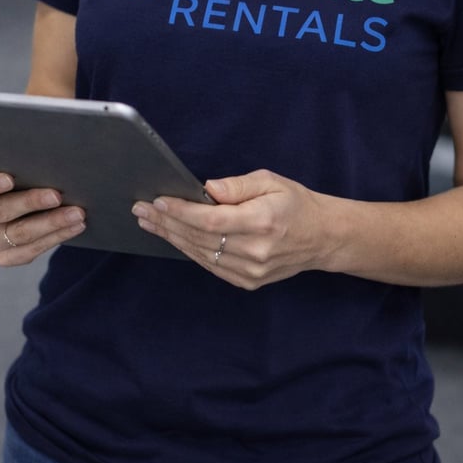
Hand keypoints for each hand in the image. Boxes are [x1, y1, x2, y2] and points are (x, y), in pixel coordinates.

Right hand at [0, 157, 85, 266]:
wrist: (16, 202)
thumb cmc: (9, 171)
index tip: (9, 178)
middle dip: (30, 202)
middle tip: (57, 195)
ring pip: (20, 234)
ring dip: (52, 222)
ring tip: (77, 212)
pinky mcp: (4, 257)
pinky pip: (31, 251)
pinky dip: (56, 237)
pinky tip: (75, 226)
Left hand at [133, 170, 336, 288]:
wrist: (322, 238)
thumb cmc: (295, 203)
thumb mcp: (271, 181)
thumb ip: (238, 185)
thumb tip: (208, 189)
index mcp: (262, 221)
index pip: (211, 220)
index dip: (181, 212)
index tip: (158, 201)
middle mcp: (256, 251)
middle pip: (200, 238)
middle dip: (167, 223)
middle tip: (141, 210)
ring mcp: (251, 271)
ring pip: (201, 254)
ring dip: (172, 237)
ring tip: (149, 222)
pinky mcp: (248, 282)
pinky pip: (211, 265)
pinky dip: (189, 250)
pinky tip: (173, 237)